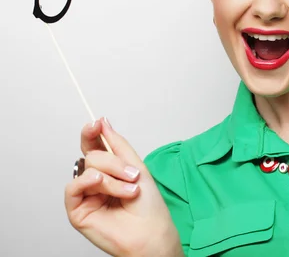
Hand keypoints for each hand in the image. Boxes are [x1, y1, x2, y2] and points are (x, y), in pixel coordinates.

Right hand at [65, 118, 182, 256]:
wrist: (150, 232)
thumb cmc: (148, 205)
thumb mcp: (136, 166)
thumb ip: (117, 144)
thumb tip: (103, 122)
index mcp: (110, 169)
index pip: (95, 146)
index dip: (92, 132)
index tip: (96, 123)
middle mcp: (96, 180)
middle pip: (93, 155)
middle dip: (115, 162)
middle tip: (133, 175)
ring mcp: (86, 195)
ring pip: (87, 168)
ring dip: (111, 177)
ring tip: (129, 190)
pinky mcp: (77, 210)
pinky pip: (73, 187)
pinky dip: (89, 182)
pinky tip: (101, 185)